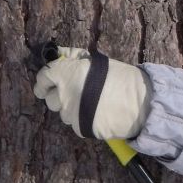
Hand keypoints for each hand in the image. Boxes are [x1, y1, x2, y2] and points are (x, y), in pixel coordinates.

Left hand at [33, 46, 150, 140]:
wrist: (139, 102)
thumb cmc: (121, 77)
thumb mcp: (96, 61)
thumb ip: (73, 58)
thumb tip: (58, 54)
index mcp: (66, 74)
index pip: (43, 78)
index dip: (43, 81)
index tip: (45, 85)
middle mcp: (64, 94)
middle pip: (50, 99)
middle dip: (58, 97)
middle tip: (74, 94)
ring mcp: (71, 113)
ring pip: (63, 113)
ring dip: (71, 109)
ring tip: (91, 104)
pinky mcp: (80, 128)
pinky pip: (75, 123)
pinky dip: (82, 119)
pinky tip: (97, 114)